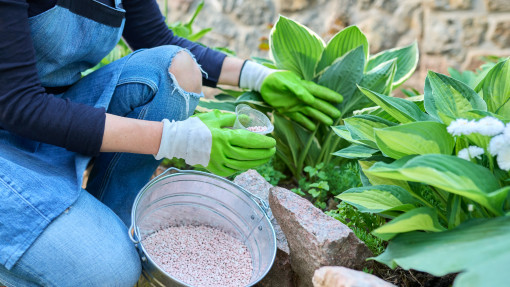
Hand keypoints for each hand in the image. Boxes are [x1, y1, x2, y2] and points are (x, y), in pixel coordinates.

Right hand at [155, 110, 275, 176]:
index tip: (273, 142)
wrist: (179, 141)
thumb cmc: (197, 127)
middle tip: (273, 150)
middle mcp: (224, 152)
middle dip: (264, 153)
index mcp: (225, 138)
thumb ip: (232, 119)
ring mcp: (220, 163)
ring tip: (266, 158)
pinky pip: (235, 170)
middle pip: (250, 155)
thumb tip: (247, 120)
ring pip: (244, 164)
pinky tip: (251, 163)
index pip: (250, 141)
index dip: (263, 142)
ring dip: (257, 162)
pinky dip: (245, 166)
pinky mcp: (216, 170)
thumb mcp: (215, 118)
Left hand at [260, 71, 342, 130]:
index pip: (319, 92)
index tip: (340, 99)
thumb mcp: (286, 82)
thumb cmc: (275, 79)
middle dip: (327, 109)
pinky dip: (306, 123)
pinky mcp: (288, 111)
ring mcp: (296, 104)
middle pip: (317, 104)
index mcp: (303, 87)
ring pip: (310, 112)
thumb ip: (298, 90)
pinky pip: (299, 118)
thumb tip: (310, 99)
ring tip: (329, 123)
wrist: (262, 84)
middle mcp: (302, 97)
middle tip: (337, 115)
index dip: (329, 95)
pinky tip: (313, 128)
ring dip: (319, 117)